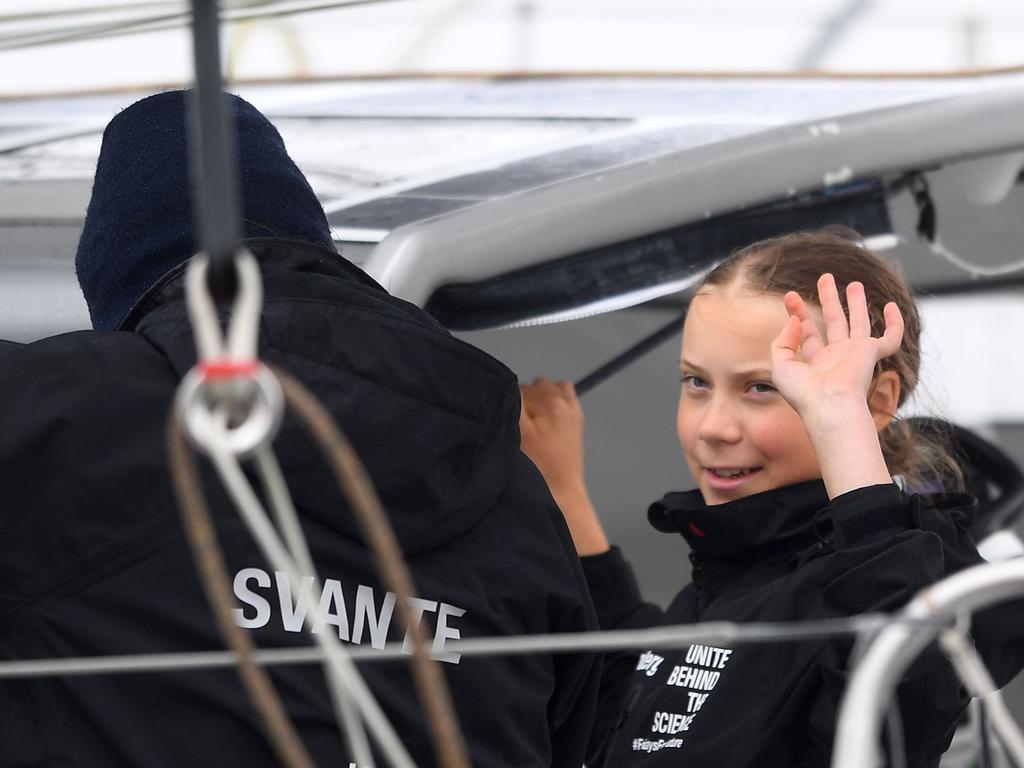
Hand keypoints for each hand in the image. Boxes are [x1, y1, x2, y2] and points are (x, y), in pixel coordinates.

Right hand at [519, 378, 586, 496]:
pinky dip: (551, 401)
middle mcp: (564, 399)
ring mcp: (572, 408)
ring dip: (537, 400)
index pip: (518, 387)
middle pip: (532, 387)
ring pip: (546, 389)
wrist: (561, 491)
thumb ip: (514, 403)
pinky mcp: (575, 418)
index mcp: (551, 401)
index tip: (508, 421)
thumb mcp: (519, 432)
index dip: (508, 403)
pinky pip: (561, 395)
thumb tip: (507, 383)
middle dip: (523, 401)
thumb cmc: (538, 466)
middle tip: (520, 427)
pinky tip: (544, 420)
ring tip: (532, 424)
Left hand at [770, 273, 903, 420]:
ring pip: (858, 323)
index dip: (798, 313)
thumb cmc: (804, 393)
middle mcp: (837, 357)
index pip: (808, 332)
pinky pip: (891, 337)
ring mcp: (856, 355)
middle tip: (825, 278)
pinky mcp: (872, 354)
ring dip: (856, 303)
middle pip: (834, 322)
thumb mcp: (780, 365)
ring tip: (854, 283)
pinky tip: (891, 306)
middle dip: (829, 300)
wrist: (829, 404)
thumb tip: (795, 320)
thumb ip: (782, 341)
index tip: (789, 296)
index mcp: (816, 362)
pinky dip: (895, 322)